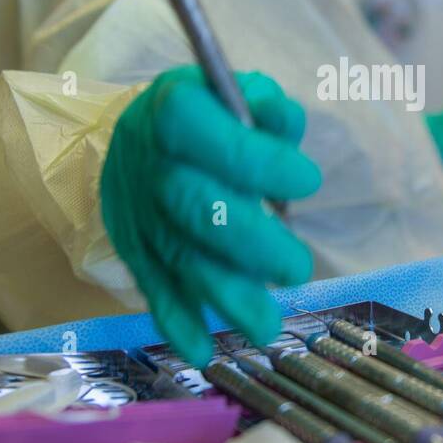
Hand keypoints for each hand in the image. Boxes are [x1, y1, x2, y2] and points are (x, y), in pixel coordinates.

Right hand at [100, 65, 320, 366]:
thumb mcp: (236, 91)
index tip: (307, 181)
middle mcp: (153, 167)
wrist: (138, 137)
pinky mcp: (135, 250)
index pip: (211, 137)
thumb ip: (266, 108)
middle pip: (195, 210)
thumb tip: (283, 128)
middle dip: (251, 244)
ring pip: (180, 258)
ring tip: (265, 328)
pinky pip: (153, 288)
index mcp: (175, 113)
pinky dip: (175, 323)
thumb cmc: (206, 114)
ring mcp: (141, 214)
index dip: (257, 161)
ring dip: (224, 297)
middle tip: (296, 269)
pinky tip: (202, 352)